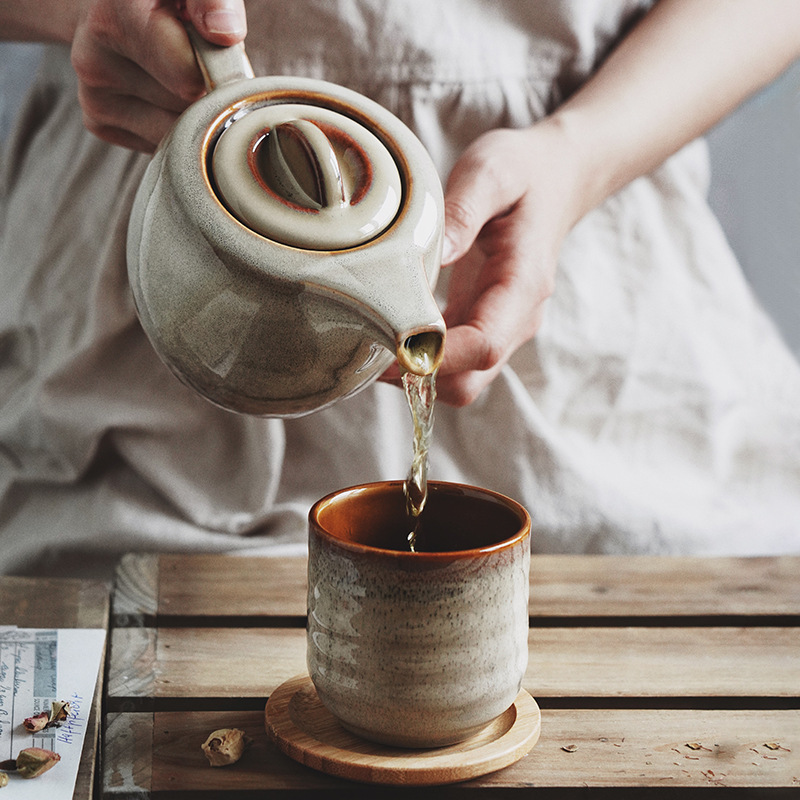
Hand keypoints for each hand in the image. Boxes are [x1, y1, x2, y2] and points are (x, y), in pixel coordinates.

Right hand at [70, 0, 246, 151]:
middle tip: (203, 62)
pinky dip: (173, 125)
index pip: (188, 77)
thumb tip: (224, 33)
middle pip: (186, 110)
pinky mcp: (99, 122)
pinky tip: (164, 92)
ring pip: (176, 133)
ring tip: (182, 74)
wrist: (114, 5)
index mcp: (115, 15)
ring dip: (193, 113)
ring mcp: (94, 96)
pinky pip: (161, 143)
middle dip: (208, 93)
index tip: (228, 59)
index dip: (220, 74)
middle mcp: (94, 59)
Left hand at [388, 121, 582, 406]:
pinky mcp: (483, 323)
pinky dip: (421, 361)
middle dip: (419, 377)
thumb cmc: (524, 172)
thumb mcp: (492, 172)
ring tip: (371, 344)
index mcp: (523, 284)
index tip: (391, 345)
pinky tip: (388, 336)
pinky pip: (454, 362)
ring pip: (460, 381)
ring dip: (416, 374)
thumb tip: (433, 256)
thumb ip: (463, 211)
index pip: (484, 344)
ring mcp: (502, 327)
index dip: (437, 356)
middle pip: (470, 380)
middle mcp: (517, 318)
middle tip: (368, 349)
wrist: (556, 178)